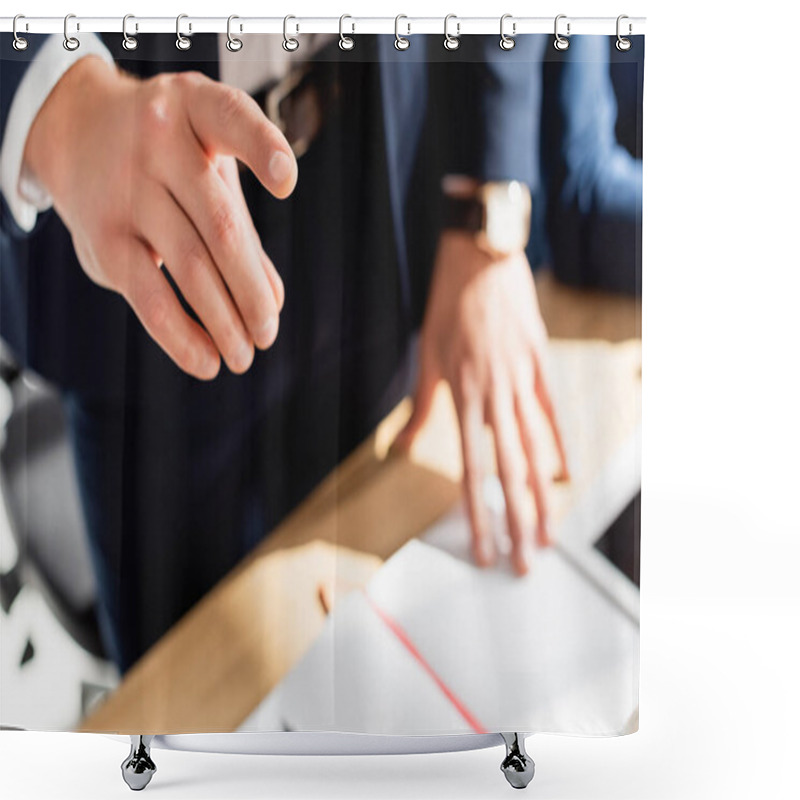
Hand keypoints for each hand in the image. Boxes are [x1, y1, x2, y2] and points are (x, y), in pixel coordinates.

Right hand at [24, 56, 297, 378]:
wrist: (78, 131)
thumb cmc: (170, 157)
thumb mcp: (209, 169)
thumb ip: (244, 228)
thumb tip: (274, 301)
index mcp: (197, 109)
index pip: (233, 119)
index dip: (263, 149)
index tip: (286, 183)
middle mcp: (159, 141)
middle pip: (221, 228)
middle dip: (253, 293)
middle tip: (269, 334)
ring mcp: (127, 188)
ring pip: (190, 266)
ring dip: (226, 323)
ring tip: (245, 356)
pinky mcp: (101, 236)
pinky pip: (148, 296)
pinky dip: (182, 337)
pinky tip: (207, 363)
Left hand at [396, 232, 568, 574]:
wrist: (481, 255)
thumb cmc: (448, 305)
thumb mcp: (426, 353)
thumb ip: (420, 406)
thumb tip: (404, 447)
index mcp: (464, 396)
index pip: (472, 470)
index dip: (480, 514)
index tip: (485, 549)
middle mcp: (496, 396)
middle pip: (509, 472)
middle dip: (518, 522)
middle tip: (526, 563)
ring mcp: (523, 380)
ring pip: (535, 451)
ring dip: (542, 498)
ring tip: (550, 535)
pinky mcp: (541, 363)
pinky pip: (552, 413)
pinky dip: (559, 445)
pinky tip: (565, 476)